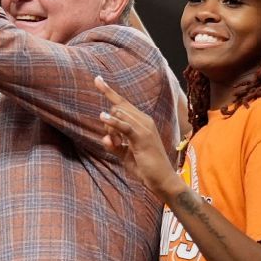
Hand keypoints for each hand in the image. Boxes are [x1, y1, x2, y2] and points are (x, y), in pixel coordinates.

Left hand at [94, 76, 180, 198]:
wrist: (162, 181)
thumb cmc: (146, 168)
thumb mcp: (125, 155)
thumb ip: (114, 145)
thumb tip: (104, 140)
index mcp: (141, 122)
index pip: (122, 103)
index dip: (109, 91)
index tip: (97, 79)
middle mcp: (144, 120)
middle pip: (117, 109)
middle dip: (108, 124)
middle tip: (115, 142)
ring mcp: (144, 128)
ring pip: (118, 116)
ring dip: (111, 130)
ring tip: (117, 145)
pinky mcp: (142, 137)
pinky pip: (124, 125)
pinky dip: (113, 122)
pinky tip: (103, 117)